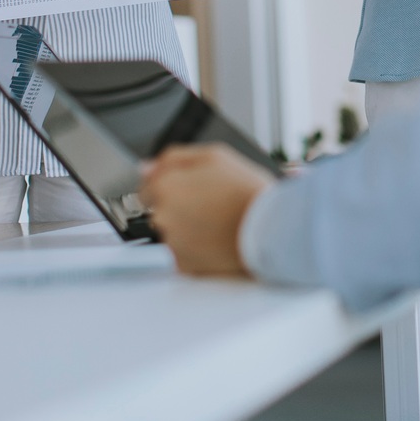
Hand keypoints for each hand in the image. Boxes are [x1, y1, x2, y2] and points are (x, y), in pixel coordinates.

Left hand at [140, 144, 274, 277]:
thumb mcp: (215, 155)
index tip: (189, 189)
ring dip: (189, 226)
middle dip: (180, 206)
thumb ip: (174, 158)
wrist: (271, 228)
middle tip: (212, 203)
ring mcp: (173, 243)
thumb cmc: (248, 191)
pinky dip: (197, 246)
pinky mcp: (185, 265)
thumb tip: (147, 168)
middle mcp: (163, 216)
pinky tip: (218, 236)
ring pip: (173, 231)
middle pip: (160, 209)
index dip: (171, 185)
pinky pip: (184, 251)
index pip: (147, 187)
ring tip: (219, 220)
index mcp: (166, 187)